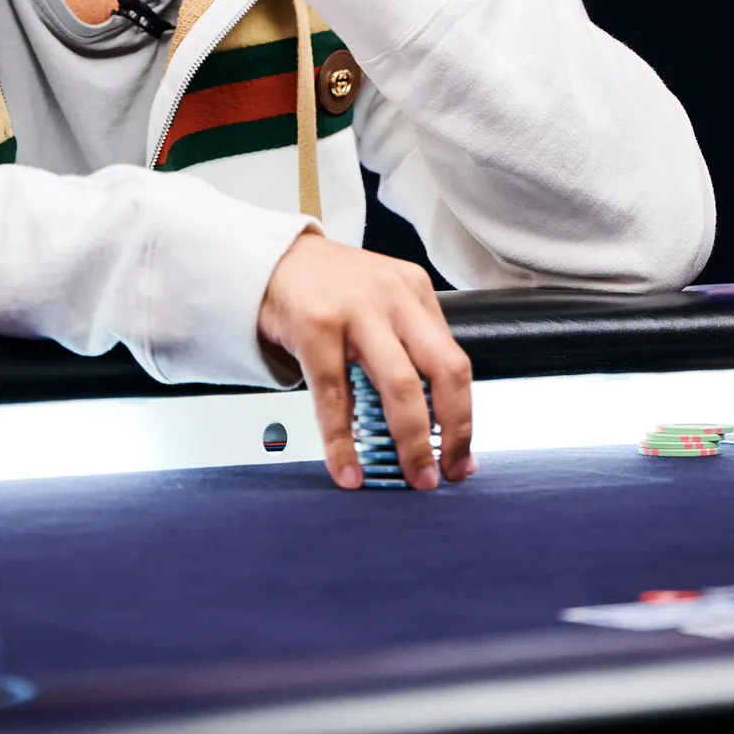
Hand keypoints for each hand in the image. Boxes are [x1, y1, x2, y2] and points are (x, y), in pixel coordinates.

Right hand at [257, 233, 474, 491]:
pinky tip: (348, 471)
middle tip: (447, 474)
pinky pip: (335, 397)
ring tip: (413, 476)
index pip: (455, 360)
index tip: (462, 455)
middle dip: (454, 430)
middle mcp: (393, 295)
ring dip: (412, 441)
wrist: (268, 258)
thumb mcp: (379, 299)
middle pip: (443, 370)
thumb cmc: (327, 288)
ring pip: (399, 385)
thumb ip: (405, 343)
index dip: (465, 415)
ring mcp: (355, 310)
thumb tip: (431, 418)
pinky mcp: (315, 326)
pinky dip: (343, 443)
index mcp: (414, 290)